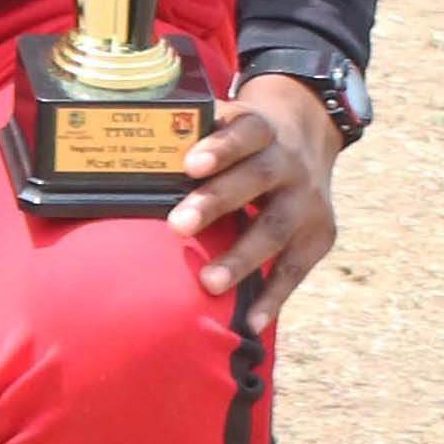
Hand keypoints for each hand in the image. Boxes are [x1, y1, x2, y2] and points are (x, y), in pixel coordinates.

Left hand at [174, 74, 343, 331]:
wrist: (305, 133)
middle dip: (217, 202)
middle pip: (256, 179)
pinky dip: (274, 296)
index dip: (220, 147)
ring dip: (243, 258)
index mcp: (261, 128)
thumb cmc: (241, 137)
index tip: (189, 164)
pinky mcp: (320, 235)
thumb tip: (123, 158)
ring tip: (209, 283)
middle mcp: (289, 163)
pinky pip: (296, 268)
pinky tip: (251, 321)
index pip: (245, 132)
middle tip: (177, 225)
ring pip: (277, 228)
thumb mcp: (224, 121)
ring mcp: (308, 201)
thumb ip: (186, 136)